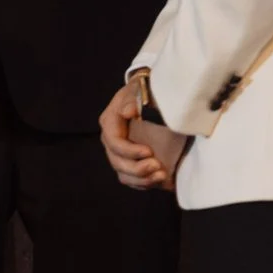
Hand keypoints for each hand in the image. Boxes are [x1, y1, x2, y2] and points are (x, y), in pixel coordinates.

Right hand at [100, 71, 184, 190]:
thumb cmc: (144, 91)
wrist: (151, 97)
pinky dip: (146, 183)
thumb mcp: (139, 89)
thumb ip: (133, 99)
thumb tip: (129, 112)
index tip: (149, 151)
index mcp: (110, 122)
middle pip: (117, 162)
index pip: (114, 143)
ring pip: (124, 175)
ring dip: (143, 179)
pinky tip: (161, 180)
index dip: (130, 151)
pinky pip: (133, 180)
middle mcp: (111, 140)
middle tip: (157, 166)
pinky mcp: (130, 163)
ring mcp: (120, 154)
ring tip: (162, 176)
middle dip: (137, 169)